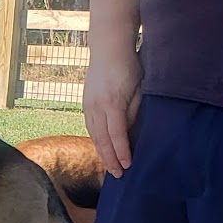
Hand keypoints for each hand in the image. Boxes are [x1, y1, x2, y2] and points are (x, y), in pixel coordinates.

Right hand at [82, 37, 142, 176]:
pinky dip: (96, 140)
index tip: (128, 165)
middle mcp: (97, 107)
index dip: (122, 152)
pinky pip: (90, 127)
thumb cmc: (128, 65)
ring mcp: (88, 105)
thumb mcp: (137, 89)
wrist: (108, 47)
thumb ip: (132, 112)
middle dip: (110, 159)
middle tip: (117, 175)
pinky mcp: (86, 103)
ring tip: (109, 167)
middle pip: (102, 140)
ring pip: (94, 135)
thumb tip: (128, 132)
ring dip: (101, 152)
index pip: (117, 135)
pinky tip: (102, 148)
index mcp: (112, 103)